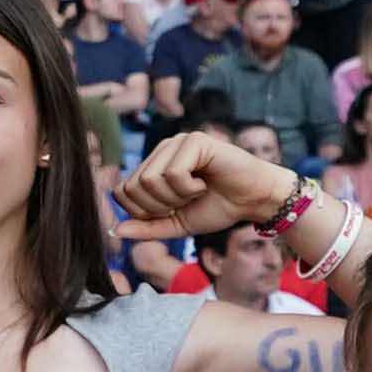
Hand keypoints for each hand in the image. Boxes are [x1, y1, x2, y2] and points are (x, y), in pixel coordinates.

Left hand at [117, 129, 301, 239]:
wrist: (255, 199)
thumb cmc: (219, 207)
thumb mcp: (177, 224)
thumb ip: (148, 227)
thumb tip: (117, 231)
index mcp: (154, 166)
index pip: (122, 192)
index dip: (143, 212)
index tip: (172, 211)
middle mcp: (162, 150)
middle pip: (133, 187)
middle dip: (159, 207)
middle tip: (186, 202)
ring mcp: (177, 142)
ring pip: (150, 180)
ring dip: (175, 198)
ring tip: (196, 192)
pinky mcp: (194, 140)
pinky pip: (172, 173)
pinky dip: (188, 188)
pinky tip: (204, 183)